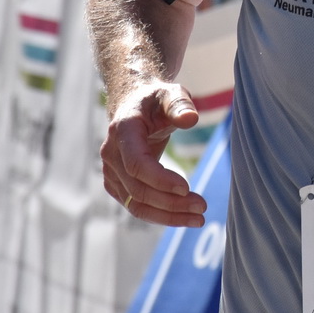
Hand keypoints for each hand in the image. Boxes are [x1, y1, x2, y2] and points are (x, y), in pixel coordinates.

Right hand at [99, 82, 204, 226]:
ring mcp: (111, 172)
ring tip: (198, 218)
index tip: (187, 188)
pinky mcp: (116, 184)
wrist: (135, 105)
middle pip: (138, 189)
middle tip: (203, 207)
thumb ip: (180, 104)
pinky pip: (136, 206)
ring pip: (136, 204)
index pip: (137, 164)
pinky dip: (160, 215)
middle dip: (171, 202)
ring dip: (167, 215)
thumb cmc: (156, 100)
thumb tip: (190, 119)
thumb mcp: (171, 94)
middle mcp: (111, 154)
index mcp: (123, 130)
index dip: (160, 180)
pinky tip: (184, 216)